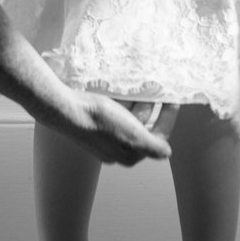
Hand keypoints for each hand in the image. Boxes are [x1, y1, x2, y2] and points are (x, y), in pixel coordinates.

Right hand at [39, 89, 172, 166]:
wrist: (66, 109)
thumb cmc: (99, 122)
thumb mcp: (134, 136)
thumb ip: (153, 146)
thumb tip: (167, 152)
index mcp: (128, 154)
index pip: (157, 136)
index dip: (167, 117)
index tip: (172, 99)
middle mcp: (116, 147)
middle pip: (142, 125)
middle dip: (150, 107)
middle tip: (156, 89)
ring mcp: (104, 135)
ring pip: (129, 117)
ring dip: (137, 101)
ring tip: (141, 85)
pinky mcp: (93, 123)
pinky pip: (115, 111)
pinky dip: (122, 100)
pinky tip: (122, 90)